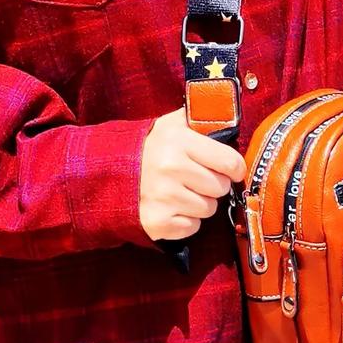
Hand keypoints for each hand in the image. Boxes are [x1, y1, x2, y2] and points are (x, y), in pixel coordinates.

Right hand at [138, 106, 245, 245]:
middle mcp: (171, 169)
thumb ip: (200, 118)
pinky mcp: (157, 222)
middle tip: (196, 178)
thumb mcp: (171, 124)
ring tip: (181, 191)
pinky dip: (185, 221)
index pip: (230, 162)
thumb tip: (228, 115)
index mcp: (179, 141)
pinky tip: (171, 207)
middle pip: (221, 188)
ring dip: (199, 203)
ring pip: (208, 209)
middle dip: (213, 185)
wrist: (108, 171)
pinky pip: (192, 227)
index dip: (235, 168)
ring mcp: (163, 197)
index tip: (230, 170)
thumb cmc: (148, 147)